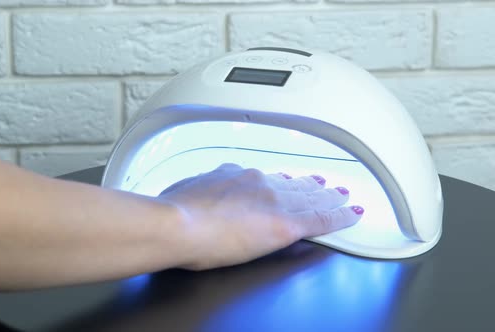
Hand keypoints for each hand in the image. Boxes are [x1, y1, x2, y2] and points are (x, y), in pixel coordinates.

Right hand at [158, 163, 363, 270]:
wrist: (176, 224)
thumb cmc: (172, 212)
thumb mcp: (183, 192)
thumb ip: (198, 190)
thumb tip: (193, 193)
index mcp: (234, 175)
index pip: (266, 178)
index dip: (282, 179)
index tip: (289, 179)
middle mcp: (257, 183)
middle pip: (293, 183)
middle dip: (310, 184)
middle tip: (325, 183)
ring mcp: (274, 202)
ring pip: (311, 198)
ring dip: (328, 196)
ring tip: (342, 196)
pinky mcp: (286, 225)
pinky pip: (322, 219)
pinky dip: (340, 217)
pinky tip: (351, 214)